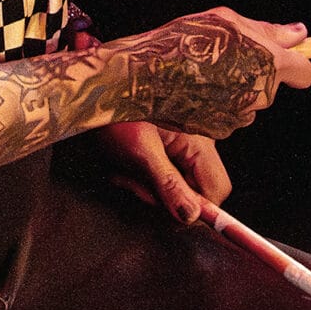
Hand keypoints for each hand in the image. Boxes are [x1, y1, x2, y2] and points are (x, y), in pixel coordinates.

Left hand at [94, 121, 231, 224]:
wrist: (93, 94)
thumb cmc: (116, 114)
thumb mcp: (141, 152)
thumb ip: (168, 184)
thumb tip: (191, 215)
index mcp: (200, 141)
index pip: (216, 190)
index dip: (194, 207)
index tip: (165, 209)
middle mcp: (197, 143)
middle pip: (194, 191)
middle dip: (161, 195)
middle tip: (131, 181)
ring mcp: (181, 145)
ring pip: (175, 186)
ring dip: (146, 187)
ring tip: (123, 171)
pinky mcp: (165, 148)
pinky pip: (162, 176)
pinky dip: (142, 177)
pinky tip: (124, 167)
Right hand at [110, 7, 310, 140]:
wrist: (146, 76)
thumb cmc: (184, 43)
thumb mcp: (226, 21)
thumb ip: (267, 30)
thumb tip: (298, 35)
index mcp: (269, 63)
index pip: (304, 72)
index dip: (295, 65)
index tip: (284, 61)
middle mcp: (259, 94)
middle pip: (270, 86)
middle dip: (254, 74)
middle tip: (224, 58)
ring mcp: (240, 116)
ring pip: (247, 101)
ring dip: (233, 89)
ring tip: (202, 73)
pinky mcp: (220, 131)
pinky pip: (227, 116)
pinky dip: (215, 105)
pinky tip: (194, 90)